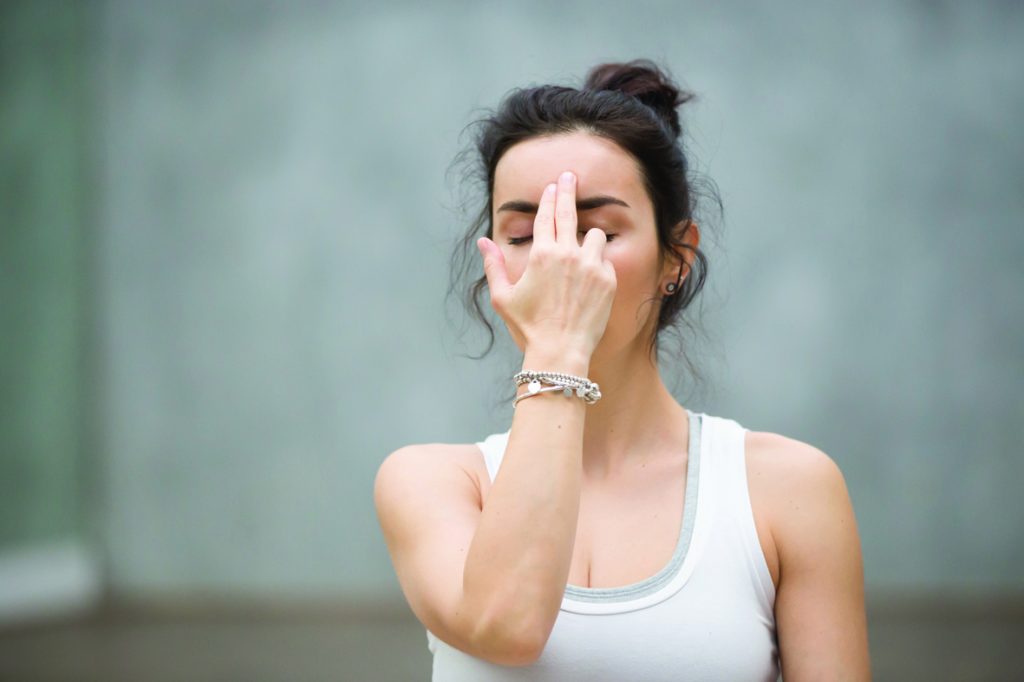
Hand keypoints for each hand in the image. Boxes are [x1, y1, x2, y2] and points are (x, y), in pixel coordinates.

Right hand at [476, 170, 616, 358]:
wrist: (560, 351)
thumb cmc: (528, 326)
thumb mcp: (503, 297)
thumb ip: (493, 265)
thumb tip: (483, 242)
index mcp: (541, 254)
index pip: (546, 216)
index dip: (549, 198)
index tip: (553, 186)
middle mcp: (568, 254)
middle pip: (570, 212)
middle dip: (569, 191)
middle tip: (571, 177)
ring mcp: (591, 265)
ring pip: (594, 235)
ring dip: (588, 237)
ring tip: (581, 249)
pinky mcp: (608, 279)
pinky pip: (605, 260)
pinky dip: (598, 263)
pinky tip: (589, 278)